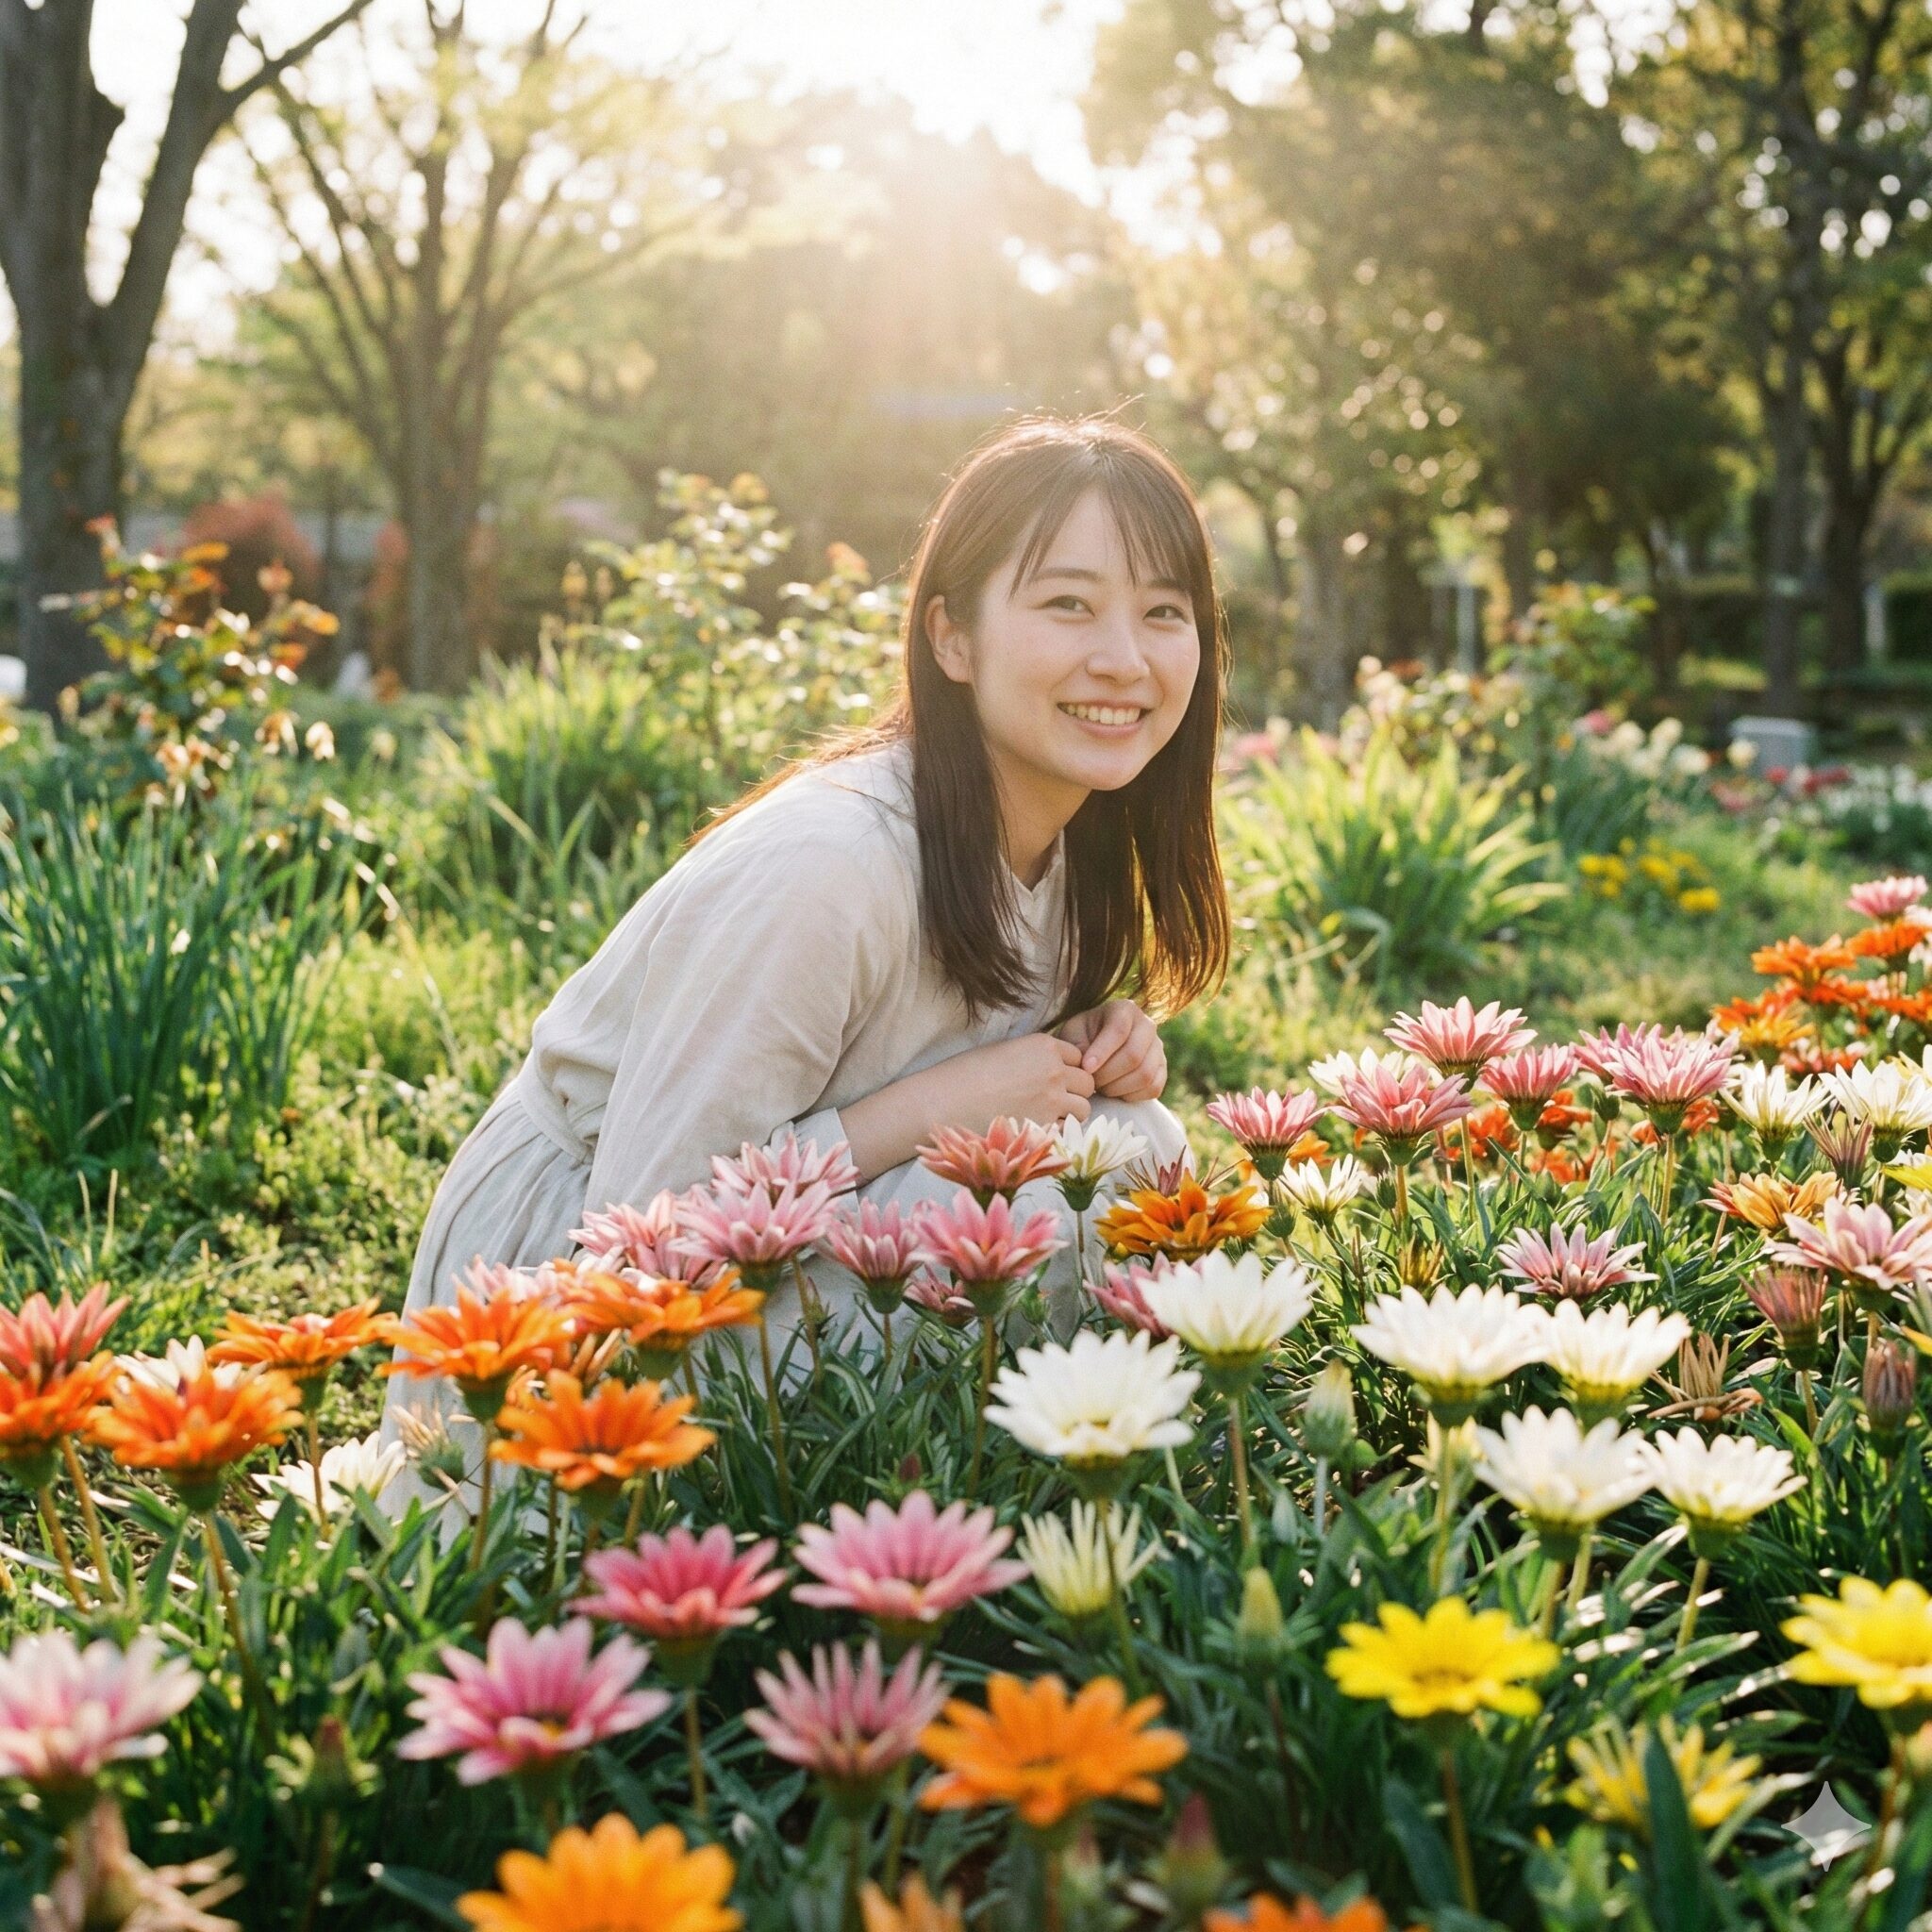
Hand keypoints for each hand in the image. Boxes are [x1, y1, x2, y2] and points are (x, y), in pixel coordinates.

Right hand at [928, 1031, 1097, 1133]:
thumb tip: (1049, 1066)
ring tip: (1045, 1114)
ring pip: (1084, 1109)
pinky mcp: (1043, 1127)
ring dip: (1070, 1112)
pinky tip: (1034, 1127)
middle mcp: (1054, 1071)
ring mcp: (1052, 1101)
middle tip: (1051, 1098)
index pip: (1077, 1055)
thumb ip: (1034, 1057)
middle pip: (1087, 1083)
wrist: (943, 1101)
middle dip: (1074, 1090)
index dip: (1066, 1067)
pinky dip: (1056, 1131)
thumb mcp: (1004, 1050)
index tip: (1050, 1076)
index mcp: (1044, 1045)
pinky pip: (1066, 1130)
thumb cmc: (965, 1073)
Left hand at [1054, 998, 1165, 1102]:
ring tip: (1100, 1086)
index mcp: (1125, 1009)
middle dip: (1108, 1074)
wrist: (1096, 1047)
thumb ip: (1078, 1047)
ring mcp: (1158, 1048)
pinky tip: (1114, 1091)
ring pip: (1144, 1074)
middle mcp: (1147, 1025)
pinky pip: (1152, 1088)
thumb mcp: (1073, 1034)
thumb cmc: (1081, 1037)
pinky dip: (1130, 1095)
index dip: (1102, 1052)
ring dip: (1118, 1087)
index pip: (1119, 1030)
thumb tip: (1088, 1067)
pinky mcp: (1162, 1070)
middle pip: (1134, 1056)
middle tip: (1090, 1081)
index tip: (1085, 1068)